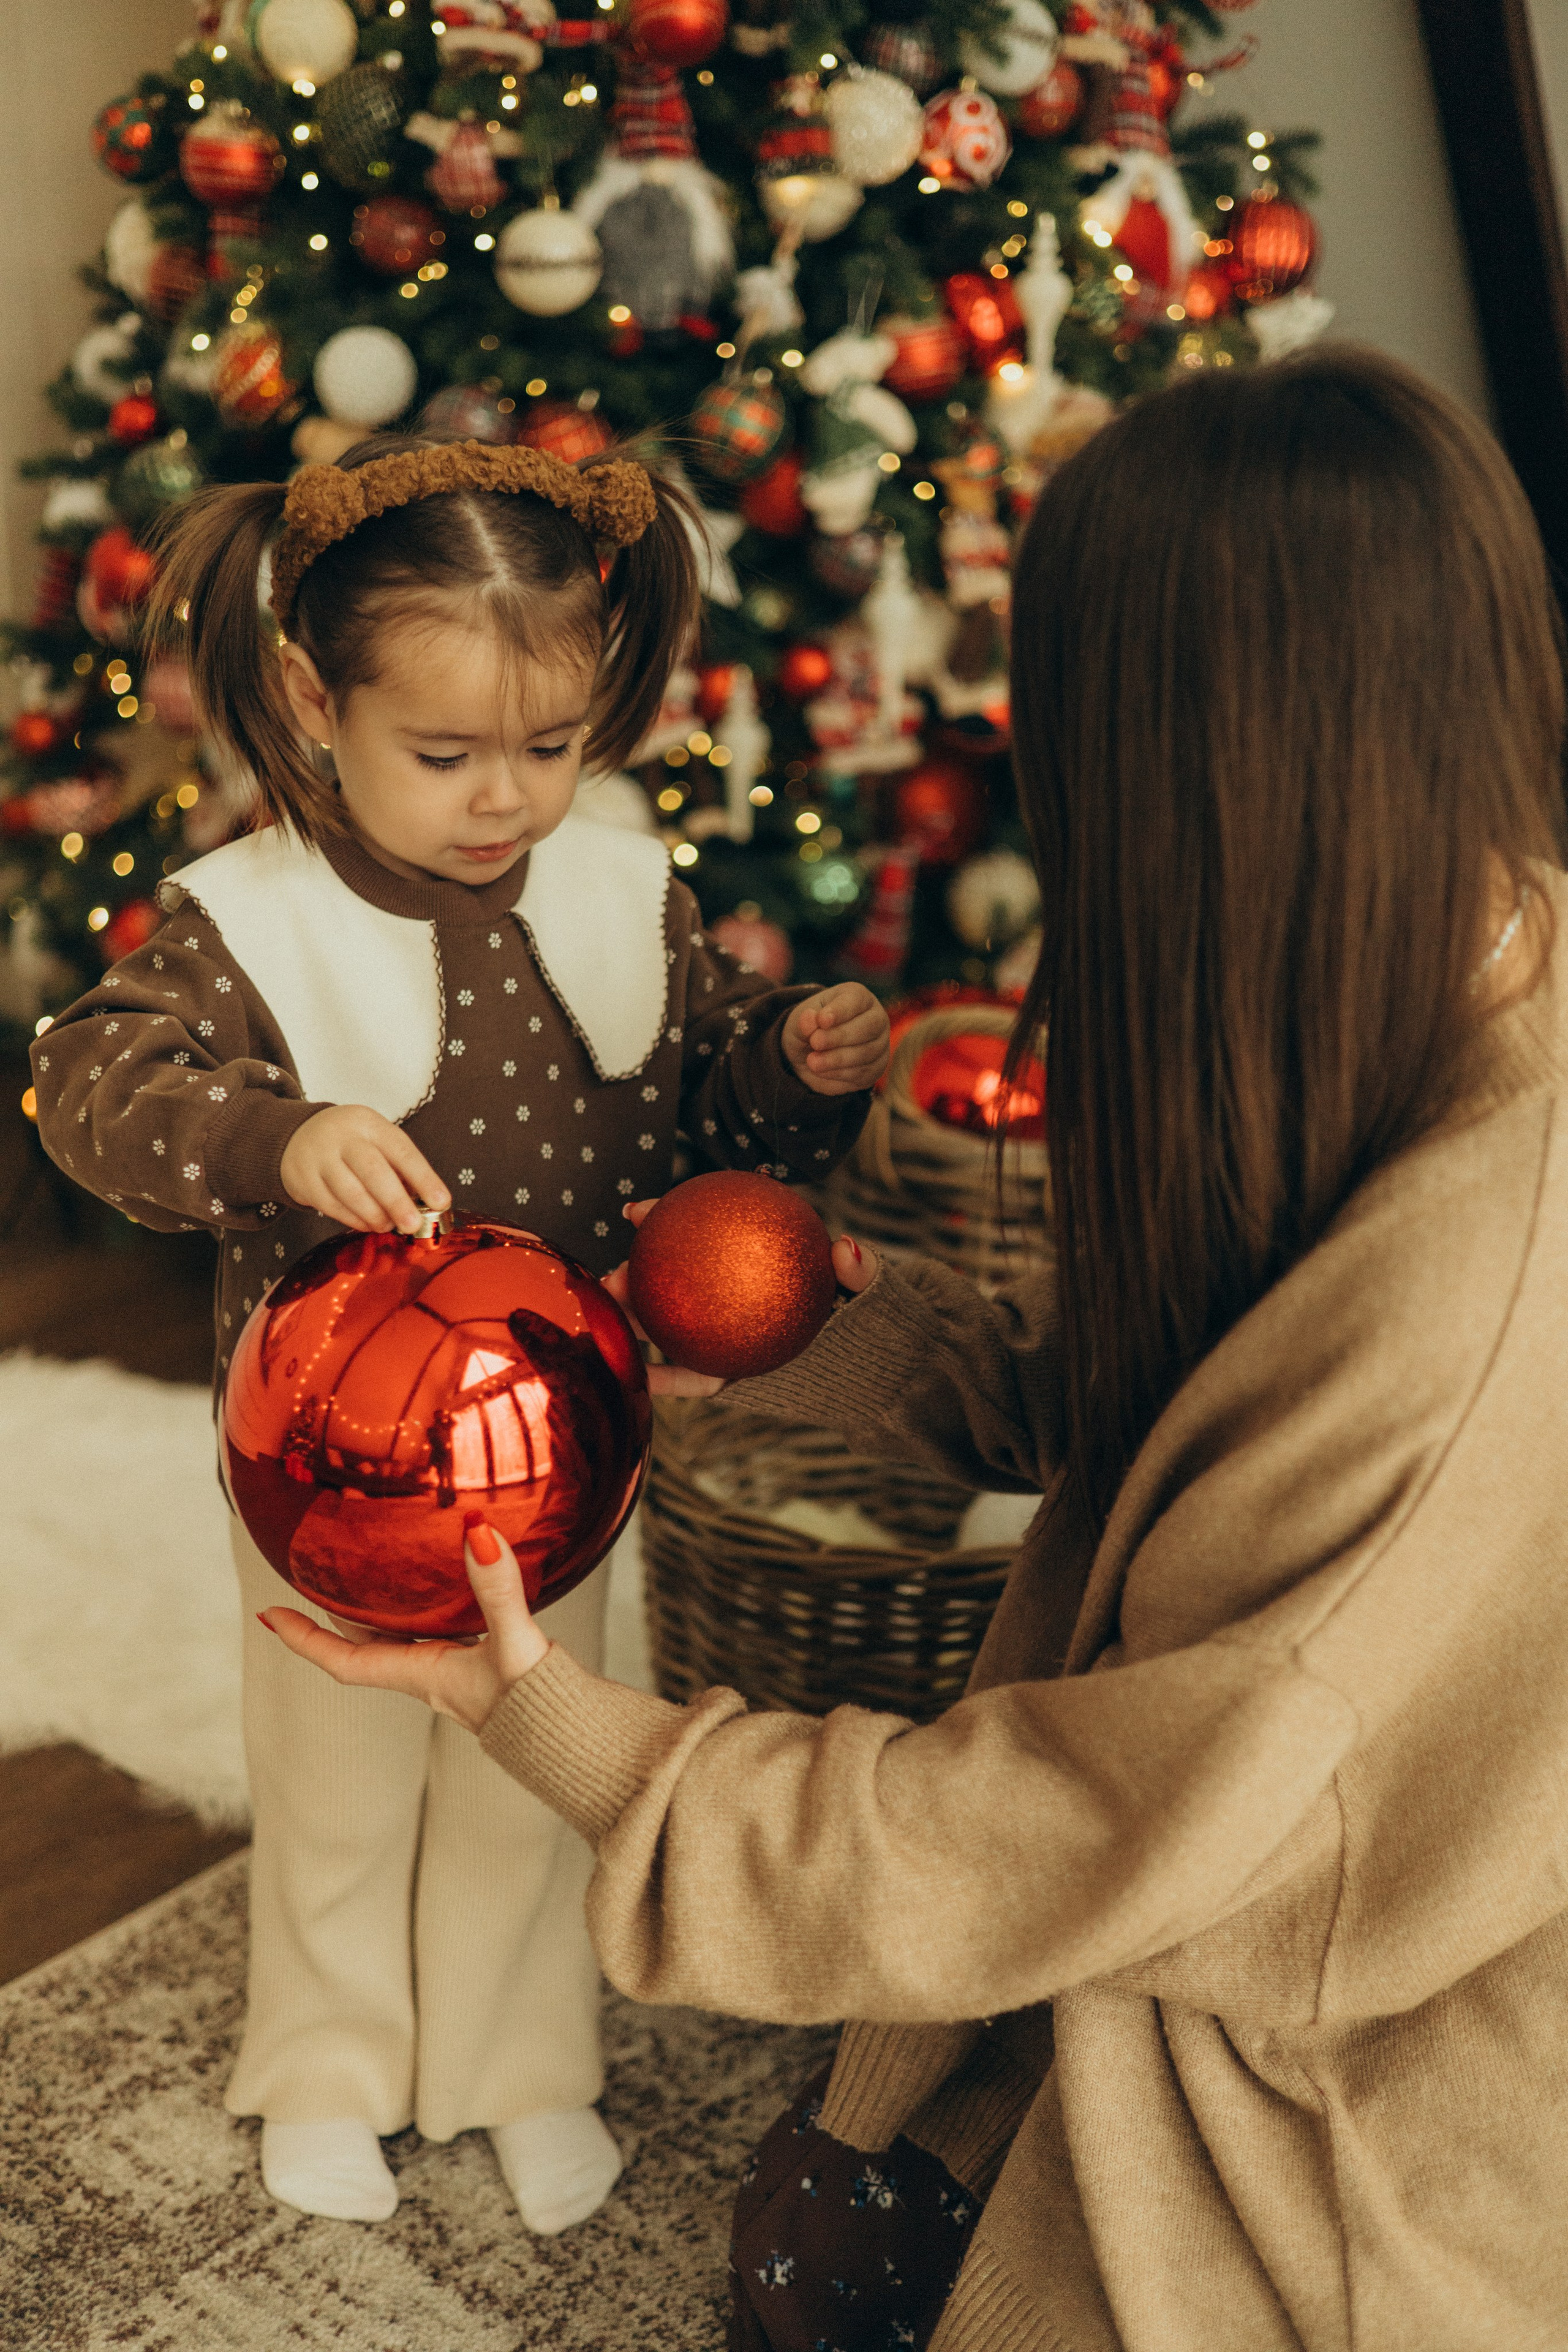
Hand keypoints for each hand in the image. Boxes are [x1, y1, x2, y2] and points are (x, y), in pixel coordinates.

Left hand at [259, 1516, 544, 1732]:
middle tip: (313, 1578)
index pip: (344, 1661)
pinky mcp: (485, 1668)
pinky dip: (426, 1610)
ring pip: (401, 1639)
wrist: (582, 1746)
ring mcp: (458, 1675)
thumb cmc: (542, 1708)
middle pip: (366, 1646)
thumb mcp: (515, 1645)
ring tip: (367, 1573)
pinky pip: (439, 1635)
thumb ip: (497, 1590)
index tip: (268, 1616)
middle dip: (336, 1617)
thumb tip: (478, 1533)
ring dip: (379, 1612)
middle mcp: (431, 1677)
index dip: (303, 1640)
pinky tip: (446, 1587)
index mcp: (421, 1676)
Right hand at [280, 1103, 449, 1234]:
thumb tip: (426, 1203)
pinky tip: (367, 1224)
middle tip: (412, 1224)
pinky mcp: (304, 1181)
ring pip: (351, 1193)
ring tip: (388, 1225)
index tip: (442, 1201)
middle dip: (397, 1202)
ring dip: (375, 1215)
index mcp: (369, 1123)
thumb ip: (399, 1167)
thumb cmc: (350, 1143)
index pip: (402, 1151)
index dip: (424, 1178)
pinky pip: (332, 1206)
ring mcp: (319, 1158)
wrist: (296, 1136)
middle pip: (373, 1171)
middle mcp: (342, 1137)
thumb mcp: (375, 1140)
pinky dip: (354, 1220)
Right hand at [602, 1199, 880, 1393]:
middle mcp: (727, 1298)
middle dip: (631, 1273)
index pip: (703, 1233)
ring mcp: (719, 1338)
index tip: (638, 1210)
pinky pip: (687, 1379)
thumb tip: (845, 1248)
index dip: (666, 1218)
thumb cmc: (874, 1319)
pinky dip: (660, 1379)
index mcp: (748, 1265)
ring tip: (610, 1318)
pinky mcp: (722, 1377)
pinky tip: (636, 1378)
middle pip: (668, 1280)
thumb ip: (861, 1271)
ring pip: (665, 1327)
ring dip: (631, 1324)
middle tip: (614, 1275)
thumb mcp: (873, 1290)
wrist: (880, 1371)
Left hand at [782, 985, 889, 1096]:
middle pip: (866, 1027)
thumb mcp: (799, 1022)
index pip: (856, 999)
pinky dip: (839, 1073)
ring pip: (864, 1053)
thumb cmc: (810, 1030)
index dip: (840, 1010)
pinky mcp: (876, 1068)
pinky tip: (821, 1070)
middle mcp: (876, 1018)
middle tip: (815, 1042)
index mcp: (858, 997)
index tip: (822, 1020)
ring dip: (836, 1059)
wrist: (812, 1055)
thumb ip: (804, 1021)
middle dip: (838, 1036)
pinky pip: (861, 1073)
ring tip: (812, 1061)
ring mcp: (880, 1044)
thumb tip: (810, 1018)